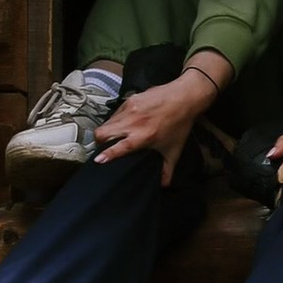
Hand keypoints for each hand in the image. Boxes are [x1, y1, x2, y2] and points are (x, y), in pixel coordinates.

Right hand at [92, 63, 223, 182]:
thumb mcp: (174, 150)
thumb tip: (164, 185)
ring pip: (107, 122)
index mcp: (143, 136)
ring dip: (106, 131)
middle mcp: (133, 123)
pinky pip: (115, 113)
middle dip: (99, 142)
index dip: (106, 154)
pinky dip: (115, 121)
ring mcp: (129, 109)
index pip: (118, 146)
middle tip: (103, 147)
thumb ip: (167, 170)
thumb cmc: (179, 123)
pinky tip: (123, 124)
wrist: (184, 97)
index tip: (97, 160)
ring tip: (113, 136)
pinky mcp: (129, 100)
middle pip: (103, 132)